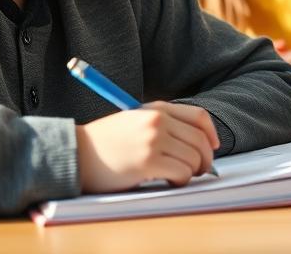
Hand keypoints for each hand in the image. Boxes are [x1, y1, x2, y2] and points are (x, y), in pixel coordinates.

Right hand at [75, 102, 219, 192]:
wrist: (78, 153)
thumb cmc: (106, 142)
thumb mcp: (135, 121)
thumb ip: (163, 124)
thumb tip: (198, 143)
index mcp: (156, 109)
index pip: (199, 117)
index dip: (211, 134)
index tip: (212, 148)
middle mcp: (157, 121)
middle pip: (201, 140)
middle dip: (205, 159)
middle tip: (199, 171)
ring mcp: (153, 140)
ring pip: (194, 159)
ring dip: (191, 172)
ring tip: (175, 176)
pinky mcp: (148, 162)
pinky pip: (182, 173)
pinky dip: (180, 181)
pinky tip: (167, 181)